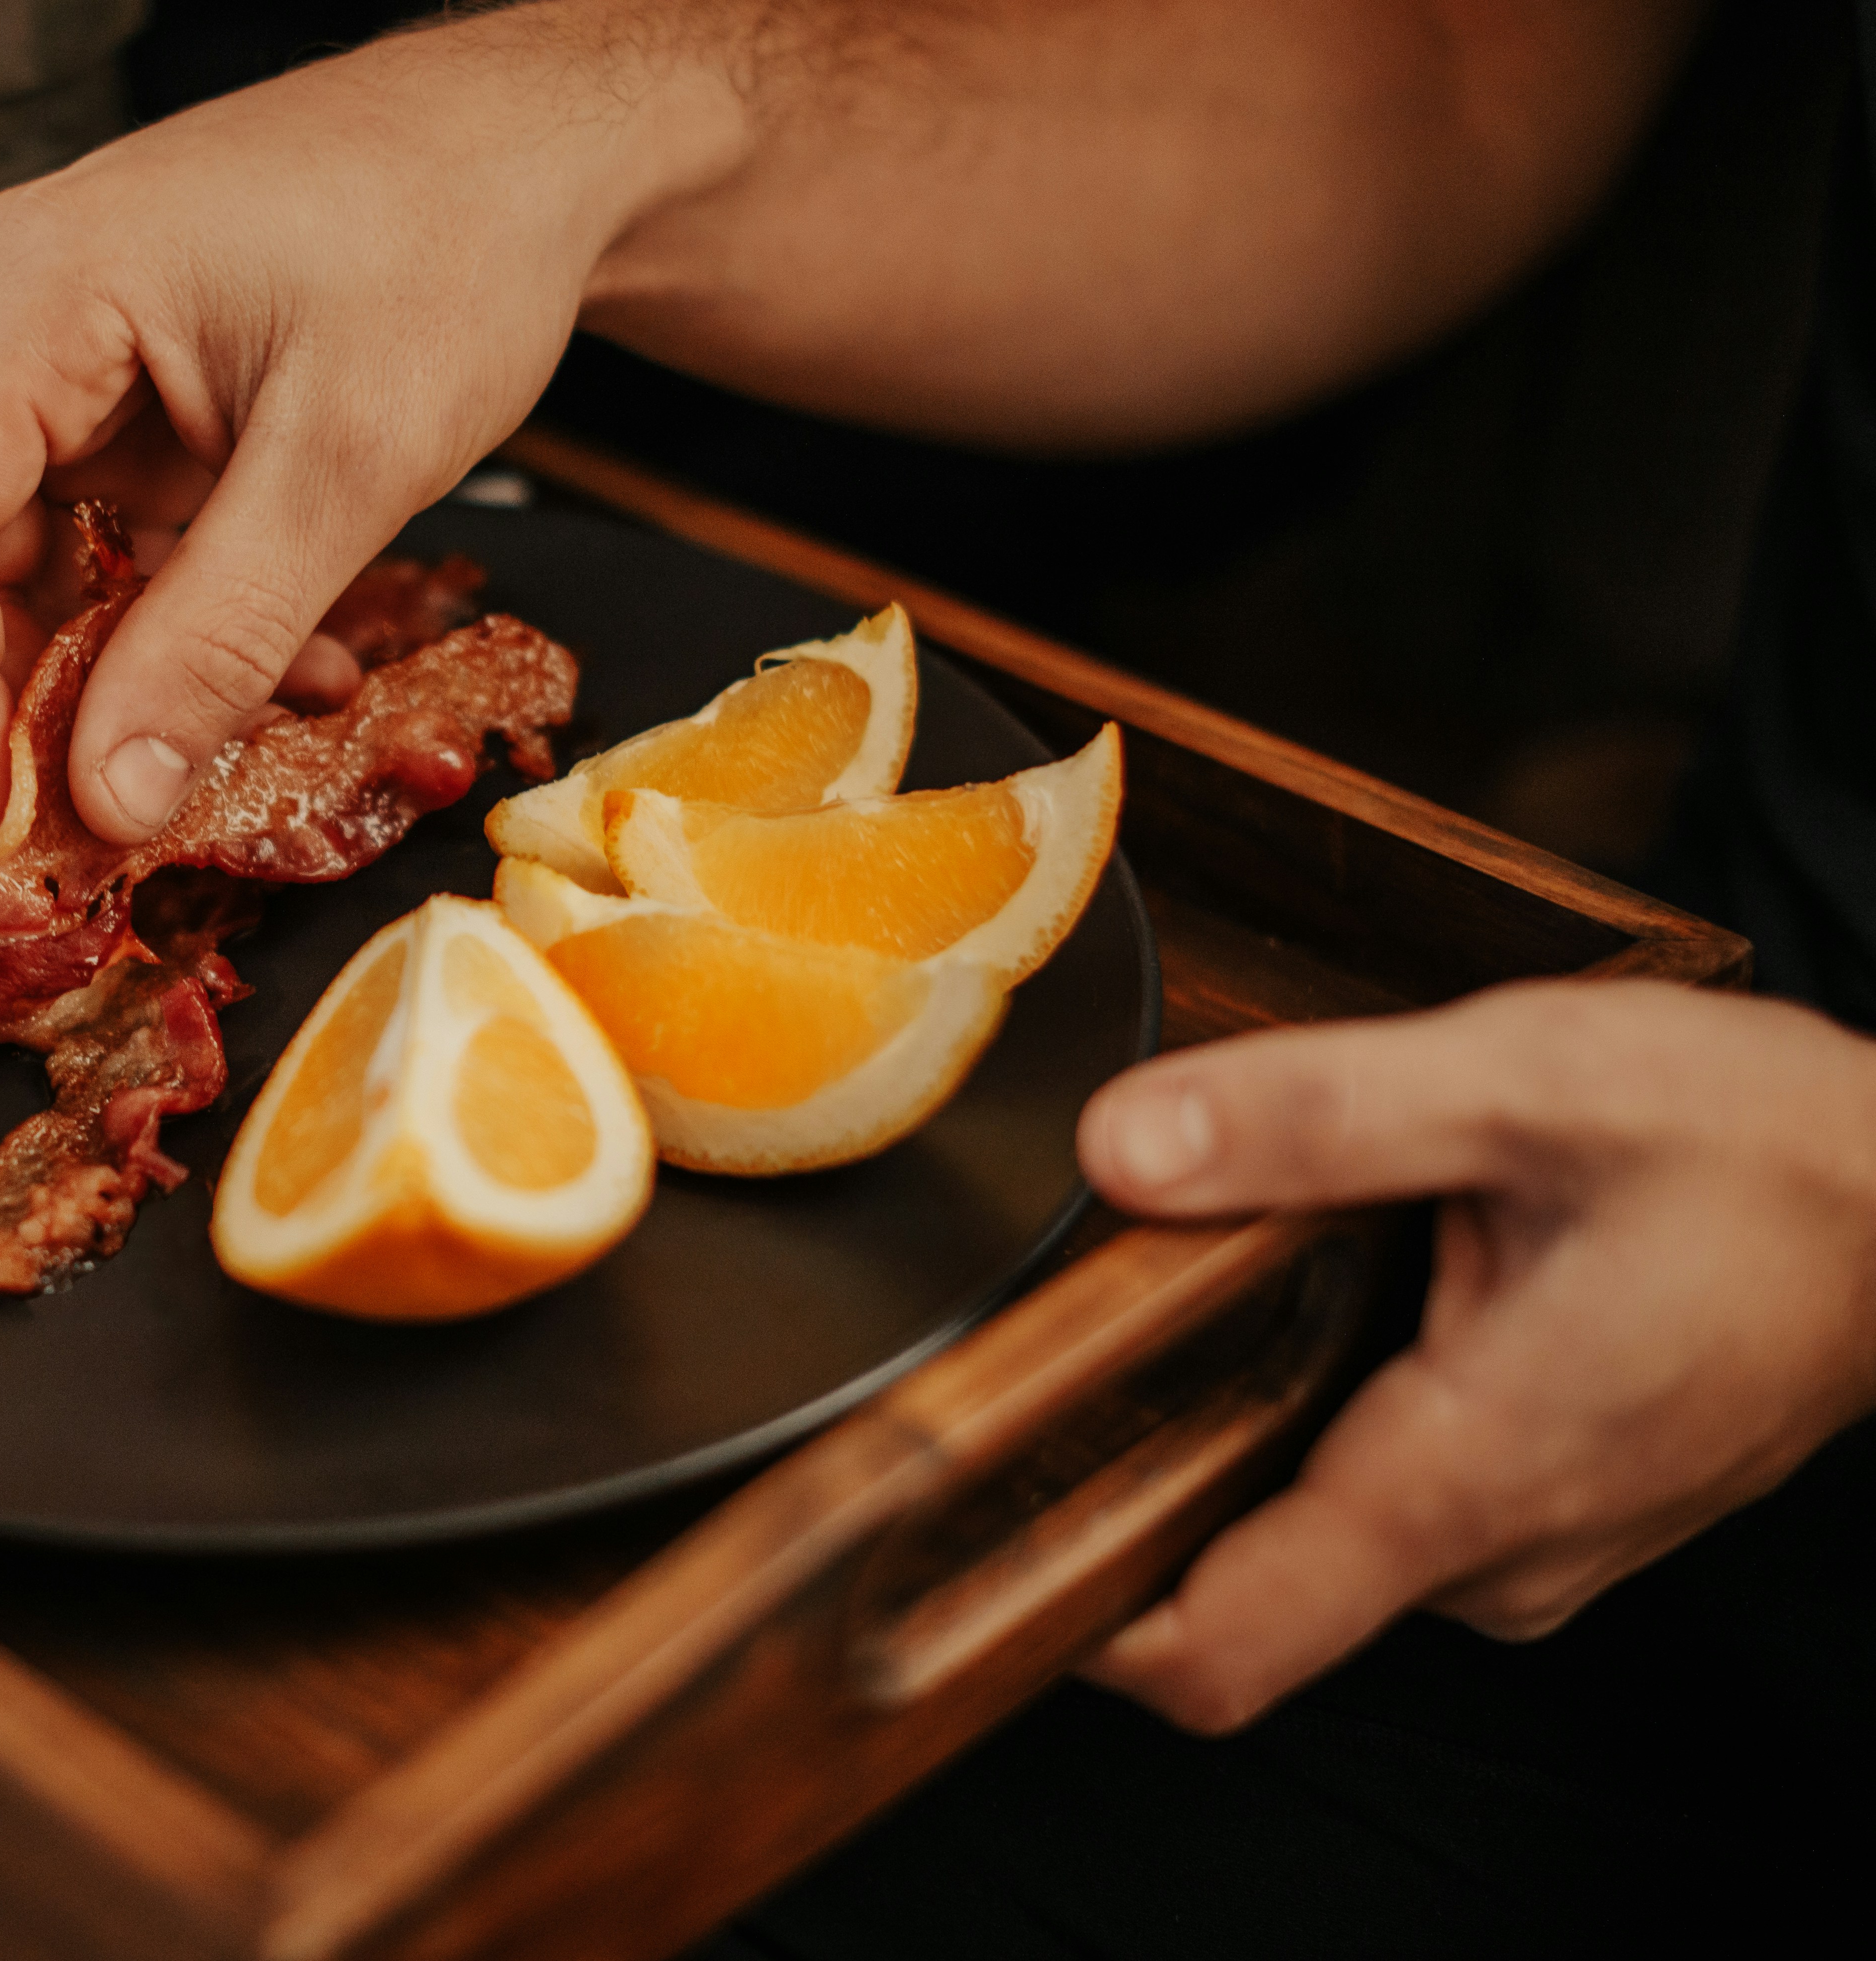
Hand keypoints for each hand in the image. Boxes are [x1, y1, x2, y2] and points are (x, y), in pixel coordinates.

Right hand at [0, 0, 743, 836]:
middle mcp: (30, 307)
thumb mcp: (348, 463)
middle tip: (111, 817)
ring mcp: (84, 347)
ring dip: (128, 665)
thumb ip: (219, 638)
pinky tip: (289, 666)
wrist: (547, 143)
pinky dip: (187, 613)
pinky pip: (122, 529)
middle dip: (33, 693)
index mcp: (45, 287)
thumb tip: (112, 799)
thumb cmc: (458, 244)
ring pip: (46, 551)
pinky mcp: (146, 385)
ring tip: (234, 746)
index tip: (4, 812)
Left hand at [1073, 979, 1875, 1732]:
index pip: (1222, 1651)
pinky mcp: (1549, 1509)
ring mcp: (1528, 1547)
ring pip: (1314, 1531)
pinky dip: (1334, 1420)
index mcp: (1462, 1479)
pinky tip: (1334, 1302)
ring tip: (1215, 1295)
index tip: (977, 1531)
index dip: (1079, 1618)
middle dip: (1142, 1477)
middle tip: (1067, 1345)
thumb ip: (1309, 1118)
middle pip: (1239, 1583)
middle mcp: (1491, 1556)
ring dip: (1248, 1431)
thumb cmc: (1755, 1147)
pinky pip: (1388, 1500)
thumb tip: (1122, 1149)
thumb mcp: (1519, 1080)